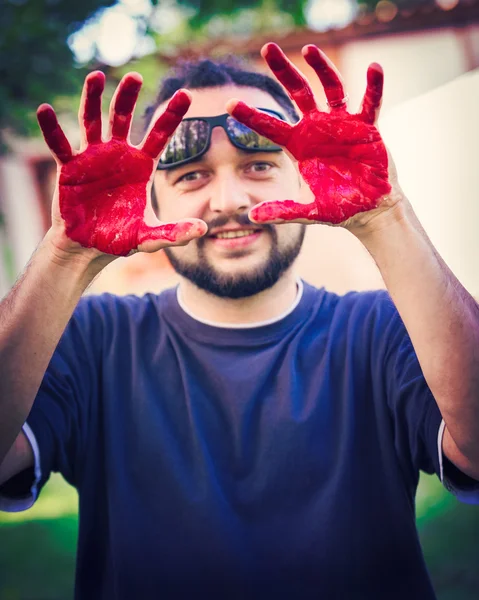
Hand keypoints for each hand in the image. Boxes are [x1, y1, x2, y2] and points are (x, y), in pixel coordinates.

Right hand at [37, 72, 206, 256]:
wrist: (87, 247)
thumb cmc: (118, 238)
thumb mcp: (148, 237)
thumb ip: (174, 233)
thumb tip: (203, 230)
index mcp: (140, 166)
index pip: (159, 135)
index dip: (172, 115)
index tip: (186, 94)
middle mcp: (117, 155)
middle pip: (123, 118)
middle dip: (128, 97)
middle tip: (134, 76)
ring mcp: (92, 157)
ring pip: (92, 121)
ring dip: (92, 98)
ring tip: (96, 76)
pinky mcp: (69, 167)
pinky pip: (60, 144)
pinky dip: (52, 129)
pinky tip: (44, 110)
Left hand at [227, 43, 394, 227]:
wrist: (369, 209)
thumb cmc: (338, 208)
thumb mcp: (308, 211)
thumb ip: (283, 211)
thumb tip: (251, 217)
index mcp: (299, 146)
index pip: (270, 126)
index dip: (250, 116)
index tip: (228, 104)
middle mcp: (318, 128)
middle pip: (298, 92)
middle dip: (283, 70)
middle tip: (267, 47)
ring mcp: (342, 124)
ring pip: (331, 87)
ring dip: (321, 67)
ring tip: (309, 48)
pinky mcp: (367, 126)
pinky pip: (371, 102)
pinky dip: (374, 86)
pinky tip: (373, 67)